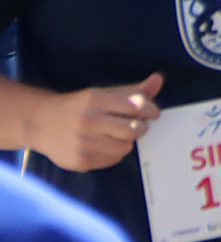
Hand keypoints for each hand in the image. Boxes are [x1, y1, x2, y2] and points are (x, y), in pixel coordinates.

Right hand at [39, 74, 162, 170]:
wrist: (41, 123)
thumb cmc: (79, 107)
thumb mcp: (103, 94)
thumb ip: (133, 91)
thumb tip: (159, 80)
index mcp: (95, 100)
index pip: (135, 106)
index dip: (150, 110)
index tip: (153, 113)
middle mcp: (88, 121)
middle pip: (133, 130)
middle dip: (140, 128)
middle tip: (136, 126)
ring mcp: (83, 144)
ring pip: (125, 147)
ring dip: (126, 141)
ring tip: (115, 135)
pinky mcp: (80, 161)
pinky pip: (112, 160)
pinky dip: (114, 152)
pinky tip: (103, 144)